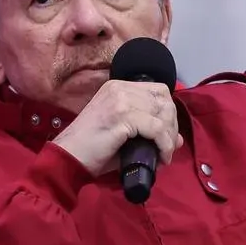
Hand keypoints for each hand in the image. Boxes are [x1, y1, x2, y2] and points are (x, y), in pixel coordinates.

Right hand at [55, 79, 182, 176]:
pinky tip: (161, 157)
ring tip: (164, 154)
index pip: (158, 90)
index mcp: (118, 87)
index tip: (167, 134)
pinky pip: (156, 128)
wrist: (67, 157)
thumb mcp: (123, 135)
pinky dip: (164, 144)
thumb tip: (178, 138)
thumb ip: (149, 133)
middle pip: (163, 99)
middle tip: (167, 146)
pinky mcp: (122, 116)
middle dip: (171, 124)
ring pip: (162, 113)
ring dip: (169, 136)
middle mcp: (120, 88)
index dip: (168, 112)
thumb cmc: (91, 149)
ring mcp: (121, 101)